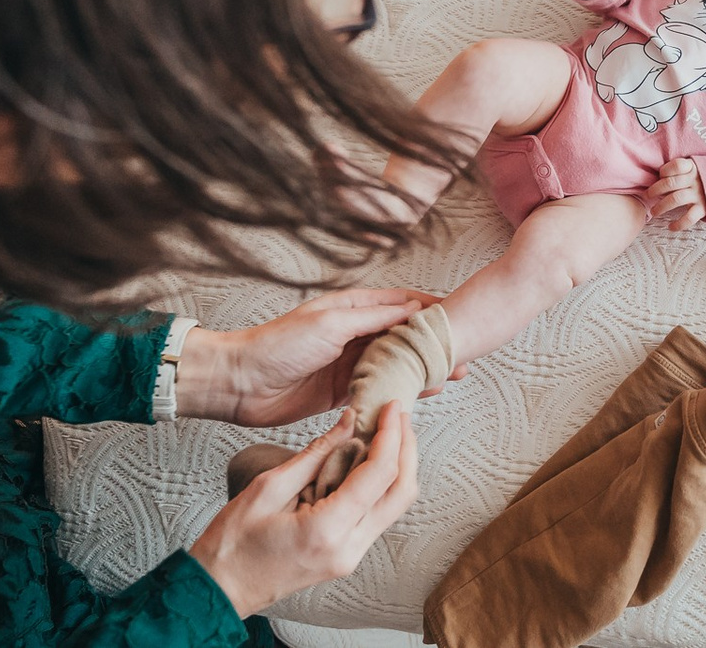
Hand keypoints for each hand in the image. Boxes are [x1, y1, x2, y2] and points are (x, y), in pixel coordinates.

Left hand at [177, 289, 467, 426]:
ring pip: (396, 365)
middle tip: (464, 358)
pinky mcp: (343, 391)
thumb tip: (413, 309)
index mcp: (353, 308)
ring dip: (421, 371)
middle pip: (404, 337)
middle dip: (433, 347)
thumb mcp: (331, 323)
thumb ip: (373, 318)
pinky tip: (419, 399)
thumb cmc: (279, 345)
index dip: (433, 311)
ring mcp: (350, 363)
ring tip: (450, 380)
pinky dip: (400, 392)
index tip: (461, 320)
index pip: (403, 305)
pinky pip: (380, 389)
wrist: (241, 383)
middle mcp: (355, 333)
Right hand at [190, 401, 418, 617]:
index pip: (379, 474)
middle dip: (406, 448)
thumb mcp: (268, 487)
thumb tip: (350, 422)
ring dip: (399, 467)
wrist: (220, 590)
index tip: (391, 406)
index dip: (391, 434)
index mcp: (327, 530)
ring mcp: (350, 558)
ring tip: (388, 432)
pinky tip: (370, 460)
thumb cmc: (232, 542)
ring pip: (395, 506)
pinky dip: (381, 485)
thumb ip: (315, 454)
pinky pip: (377, 516)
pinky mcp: (346, 557)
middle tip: (399, 415)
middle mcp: (348, 549)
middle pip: (401, 492)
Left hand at [644, 158, 705, 230]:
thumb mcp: (696, 166)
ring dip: (661, 207)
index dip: (664, 171)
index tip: (660, 176)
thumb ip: (681, 170)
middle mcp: (695, 180)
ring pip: (675, 199)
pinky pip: (689, 217)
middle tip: (646, 196)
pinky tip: (670, 227)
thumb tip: (658, 179)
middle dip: (655, 190)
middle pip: (670, 183)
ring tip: (653, 212)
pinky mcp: (704, 208)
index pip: (675, 165)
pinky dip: (678, 224)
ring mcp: (699, 194)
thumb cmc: (705, 176)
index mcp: (692, 167)